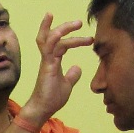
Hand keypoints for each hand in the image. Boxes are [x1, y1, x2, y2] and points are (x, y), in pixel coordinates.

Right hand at [18, 14, 91, 129]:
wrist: (42, 109)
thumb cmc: (51, 98)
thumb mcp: (67, 85)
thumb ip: (72, 75)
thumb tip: (78, 67)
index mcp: (53, 60)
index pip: (63, 44)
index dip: (76, 40)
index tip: (91, 39)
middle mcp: (49, 57)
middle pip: (54, 36)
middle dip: (67, 27)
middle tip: (80, 22)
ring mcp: (46, 60)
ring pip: (51, 38)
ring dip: (63, 28)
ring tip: (77, 23)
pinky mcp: (46, 65)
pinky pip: (48, 47)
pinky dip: (54, 36)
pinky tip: (60, 31)